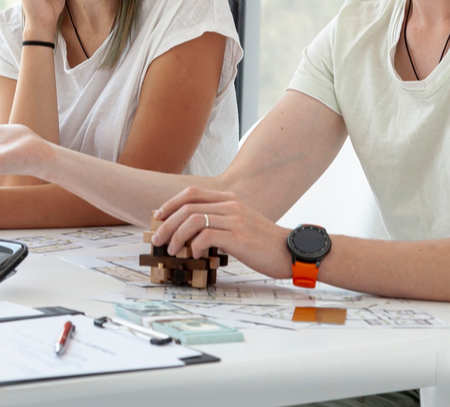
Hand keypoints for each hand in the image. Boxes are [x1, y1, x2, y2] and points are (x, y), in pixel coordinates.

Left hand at [151, 187, 292, 279]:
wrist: (291, 252)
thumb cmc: (263, 243)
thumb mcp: (240, 223)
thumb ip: (219, 221)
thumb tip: (189, 232)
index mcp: (229, 199)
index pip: (191, 193)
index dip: (170, 204)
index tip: (158, 217)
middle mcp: (231, 205)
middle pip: (187, 207)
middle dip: (166, 224)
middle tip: (157, 240)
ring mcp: (235, 219)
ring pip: (192, 220)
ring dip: (176, 236)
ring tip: (172, 250)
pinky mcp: (238, 236)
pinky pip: (206, 236)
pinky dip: (194, 246)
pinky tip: (195, 255)